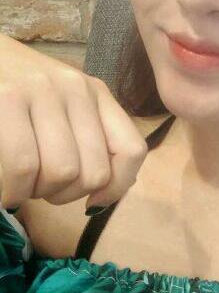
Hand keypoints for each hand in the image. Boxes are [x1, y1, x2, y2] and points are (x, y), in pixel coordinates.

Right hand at [0, 33, 147, 212]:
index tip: (90, 204)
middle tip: (37, 185)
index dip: (116, 189)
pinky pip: (23, 167)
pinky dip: (11, 190)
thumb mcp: (58, 109)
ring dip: (34, 192)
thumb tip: (104, 196)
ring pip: (61, 173)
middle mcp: (76, 88)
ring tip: (17, 180)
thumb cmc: (11, 93)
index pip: (132, 150)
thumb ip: (85, 142)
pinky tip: (2, 185)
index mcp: (96, 92)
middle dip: (63, 195)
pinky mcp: (8, 98)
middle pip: (93, 173)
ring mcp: (43, 90)